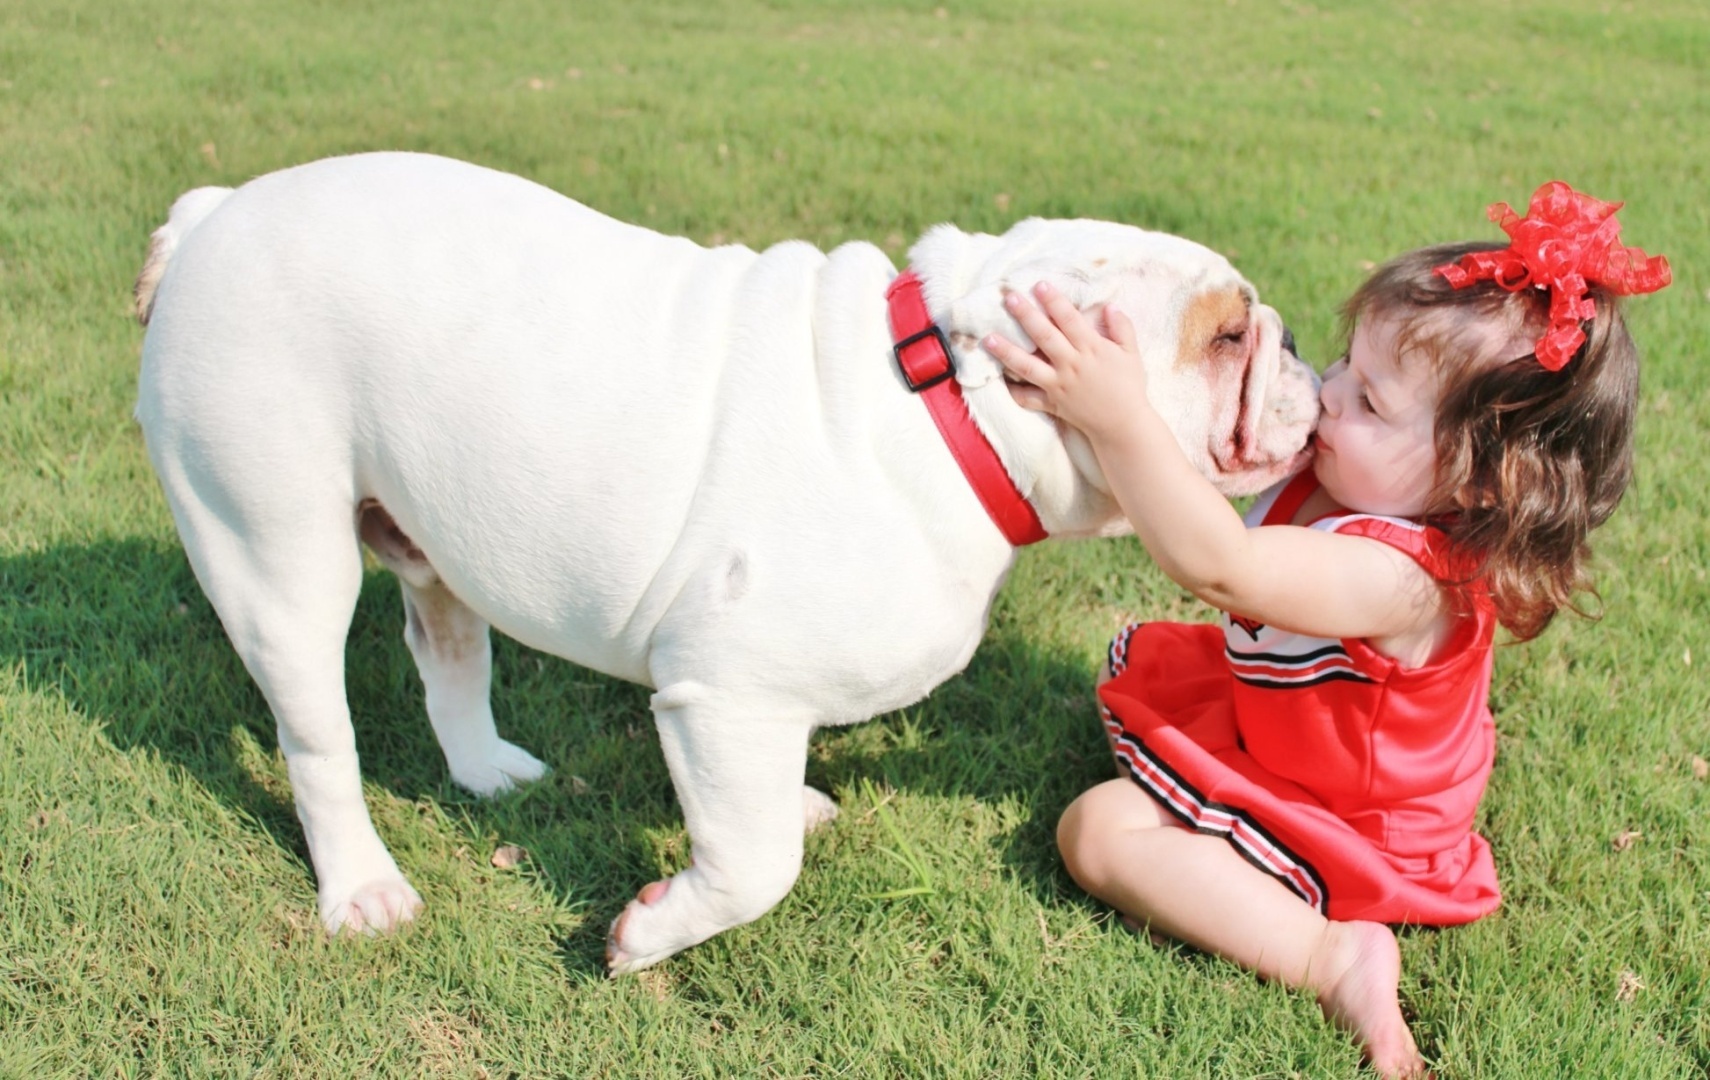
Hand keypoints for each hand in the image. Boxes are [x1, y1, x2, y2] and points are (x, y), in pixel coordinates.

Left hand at [981, 281, 1148, 442]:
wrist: (1122, 425)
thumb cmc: (1129, 386)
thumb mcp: (1131, 354)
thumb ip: (1122, 328)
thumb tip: (1110, 305)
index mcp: (1091, 349)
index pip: (1069, 320)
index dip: (1054, 301)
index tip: (1040, 285)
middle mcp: (1071, 365)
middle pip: (1044, 337)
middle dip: (1025, 315)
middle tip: (1008, 297)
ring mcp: (1058, 385)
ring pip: (1028, 366)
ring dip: (1007, 351)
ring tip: (988, 338)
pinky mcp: (1052, 403)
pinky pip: (1028, 398)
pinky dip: (1013, 392)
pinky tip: (999, 380)